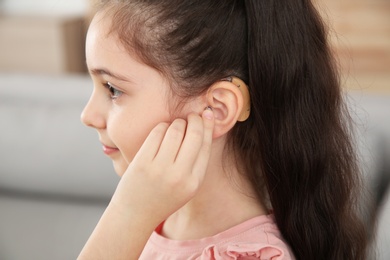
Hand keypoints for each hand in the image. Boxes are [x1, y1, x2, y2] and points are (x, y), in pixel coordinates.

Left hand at [110, 109, 214, 225]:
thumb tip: (204, 126)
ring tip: (176, 125)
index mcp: (194, 182)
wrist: (135, 214)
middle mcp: (179, 176)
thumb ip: (195, 162)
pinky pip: (157, 133)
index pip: (206, 146)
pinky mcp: (142, 163)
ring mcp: (160, 169)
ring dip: (177, 122)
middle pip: (194, 135)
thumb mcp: (186, 186)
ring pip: (175, 130)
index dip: (208, 126)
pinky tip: (162, 130)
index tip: (207, 114)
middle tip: (192, 115)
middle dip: (194, 119)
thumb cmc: (163, 196)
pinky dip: (162, 126)